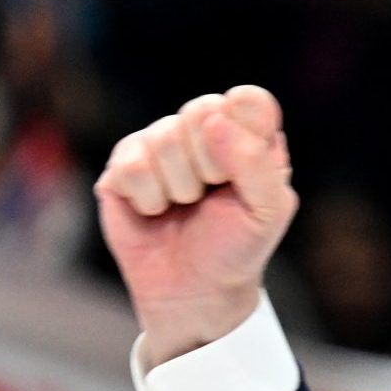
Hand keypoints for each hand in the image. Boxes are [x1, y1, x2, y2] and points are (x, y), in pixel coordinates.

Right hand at [94, 85, 297, 368]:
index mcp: (248, 134)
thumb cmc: (237, 246)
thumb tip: (214, 122)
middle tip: (213, 194)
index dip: (244, 133)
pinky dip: (149, 198)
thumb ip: (256, 162)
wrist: (195, 290)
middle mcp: (204, 129)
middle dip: (211, 165)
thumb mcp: (268, 211)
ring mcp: (160, 143)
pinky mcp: (123, 164)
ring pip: (165, 138)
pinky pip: (132, 164)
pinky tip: (155, 211)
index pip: (249, 100)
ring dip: (180, 188)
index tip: (242, 171)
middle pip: (202, 109)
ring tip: (185, 206)